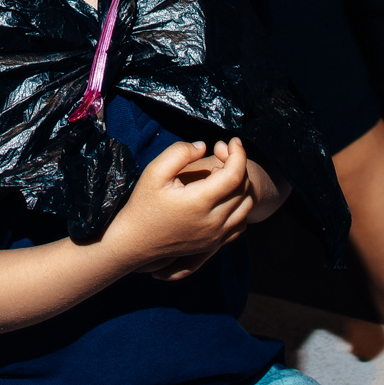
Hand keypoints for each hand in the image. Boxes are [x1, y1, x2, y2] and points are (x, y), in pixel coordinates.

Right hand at [108, 137, 255, 279]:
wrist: (136, 240)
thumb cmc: (144, 204)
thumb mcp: (154, 172)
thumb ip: (179, 153)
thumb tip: (204, 146)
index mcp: (199, 202)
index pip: (235, 175)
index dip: (239, 154)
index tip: (232, 140)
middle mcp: (214, 221)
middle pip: (243, 188)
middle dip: (238, 164)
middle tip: (220, 152)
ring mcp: (216, 235)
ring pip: (246, 205)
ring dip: (240, 185)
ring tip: (220, 173)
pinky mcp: (215, 243)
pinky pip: (241, 223)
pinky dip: (239, 205)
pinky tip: (223, 196)